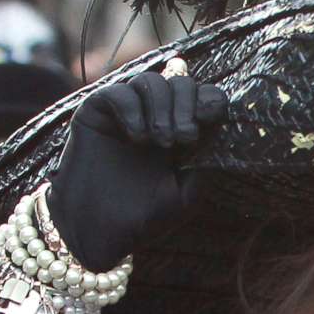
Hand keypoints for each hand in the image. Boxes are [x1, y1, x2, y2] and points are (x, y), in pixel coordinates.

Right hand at [44, 66, 227, 271]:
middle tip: (182, 137)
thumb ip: (203, 159)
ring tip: (159, 140)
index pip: (202, 98)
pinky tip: (136, 136)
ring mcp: (125, 114)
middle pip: (180, 83)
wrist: (96, 233)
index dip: (210, 98)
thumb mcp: (186, 193)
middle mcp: (153, 118)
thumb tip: (217, 123)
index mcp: (179, 134)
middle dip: (187, 105)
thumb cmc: (142, 218)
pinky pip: (117, 91)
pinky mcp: (95, 113)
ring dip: (162, 106)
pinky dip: (132, 108)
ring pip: (151, 81)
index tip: (211, 115)